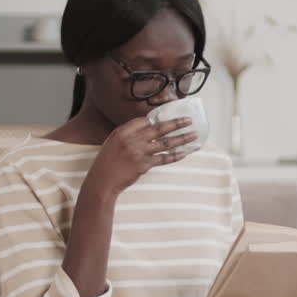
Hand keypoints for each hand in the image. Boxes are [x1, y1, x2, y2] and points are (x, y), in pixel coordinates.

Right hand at [82, 116, 199, 197]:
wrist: (103, 180)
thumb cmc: (108, 161)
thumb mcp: (114, 142)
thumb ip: (130, 134)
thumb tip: (149, 128)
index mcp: (123, 131)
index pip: (145, 120)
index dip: (159, 118)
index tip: (170, 116)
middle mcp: (132, 139)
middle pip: (159, 128)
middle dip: (176, 123)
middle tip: (189, 120)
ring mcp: (139, 152)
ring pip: (166, 143)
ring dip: (182, 139)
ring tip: (194, 135)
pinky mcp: (144, 165)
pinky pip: (164, 159)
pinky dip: (175, 156)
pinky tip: (185, 153)